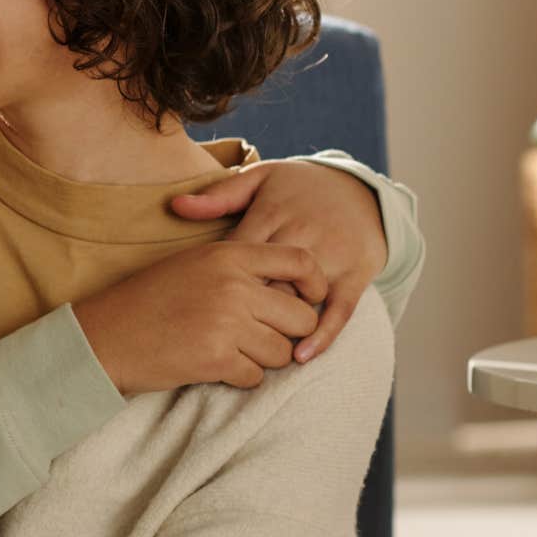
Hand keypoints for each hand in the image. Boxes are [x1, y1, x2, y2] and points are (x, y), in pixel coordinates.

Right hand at [71, 241, 325, 393]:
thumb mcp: (193, 266)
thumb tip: (291, 288)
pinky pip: (255, 376)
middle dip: (288, 334)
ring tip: (229, 352)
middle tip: (260, 338)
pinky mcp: (216, 359)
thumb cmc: (147, 301)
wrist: (103, 337)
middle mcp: (232, 285)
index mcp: (228, 255)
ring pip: (282, 352)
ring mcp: (226, 323)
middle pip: (301, 316)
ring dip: (262, 359)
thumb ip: (239, 269)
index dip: (315, 285)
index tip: (310, 300)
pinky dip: (239, 377)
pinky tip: (213, 366)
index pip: (300, 261)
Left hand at [170, 160, 384, 362]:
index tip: (200, 305)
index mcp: (272, 213)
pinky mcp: (356, 274)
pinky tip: (301, 356)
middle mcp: (303, 234)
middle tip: (218, 335)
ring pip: (300, 299)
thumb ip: (219, 196)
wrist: (360, 189)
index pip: (238, 254)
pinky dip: (322, 335)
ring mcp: (332, 256)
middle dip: (242, 310)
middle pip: (266, 281)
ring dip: (277, 327)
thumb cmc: (298, 189)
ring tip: (251, 351)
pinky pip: (341, 310)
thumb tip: (176, 205)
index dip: (217, 283)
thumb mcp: (259, 180)